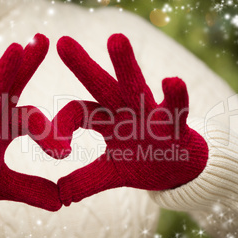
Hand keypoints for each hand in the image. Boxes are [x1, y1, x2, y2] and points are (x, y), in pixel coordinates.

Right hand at [0, 34, 69, 210]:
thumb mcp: (13, 185)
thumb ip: (34, 189)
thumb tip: (60, 203)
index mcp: (10, 125)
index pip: (33, 113)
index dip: (51, 126)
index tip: (66, 151)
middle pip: (13, 85)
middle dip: (26, 63)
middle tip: (42, 38)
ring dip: (6, 71)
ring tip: (18, 48)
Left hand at [55, 34, 208, 205]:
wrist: (178, 169)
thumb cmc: (142, 162)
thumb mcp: (110, 174)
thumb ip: (85, 181)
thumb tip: (59, 198)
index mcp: (106, 120)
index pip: (77, 112)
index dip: (61, 125)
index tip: (58, 150)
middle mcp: (125, 111)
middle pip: (101, 86)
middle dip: (83, 66)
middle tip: (63, 42)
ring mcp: (150, 114)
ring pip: (136, 86)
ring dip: (126, 65)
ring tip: (114, 39)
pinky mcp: (175, 124)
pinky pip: (175, 109)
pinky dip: (174, 97)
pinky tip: (171, 81)